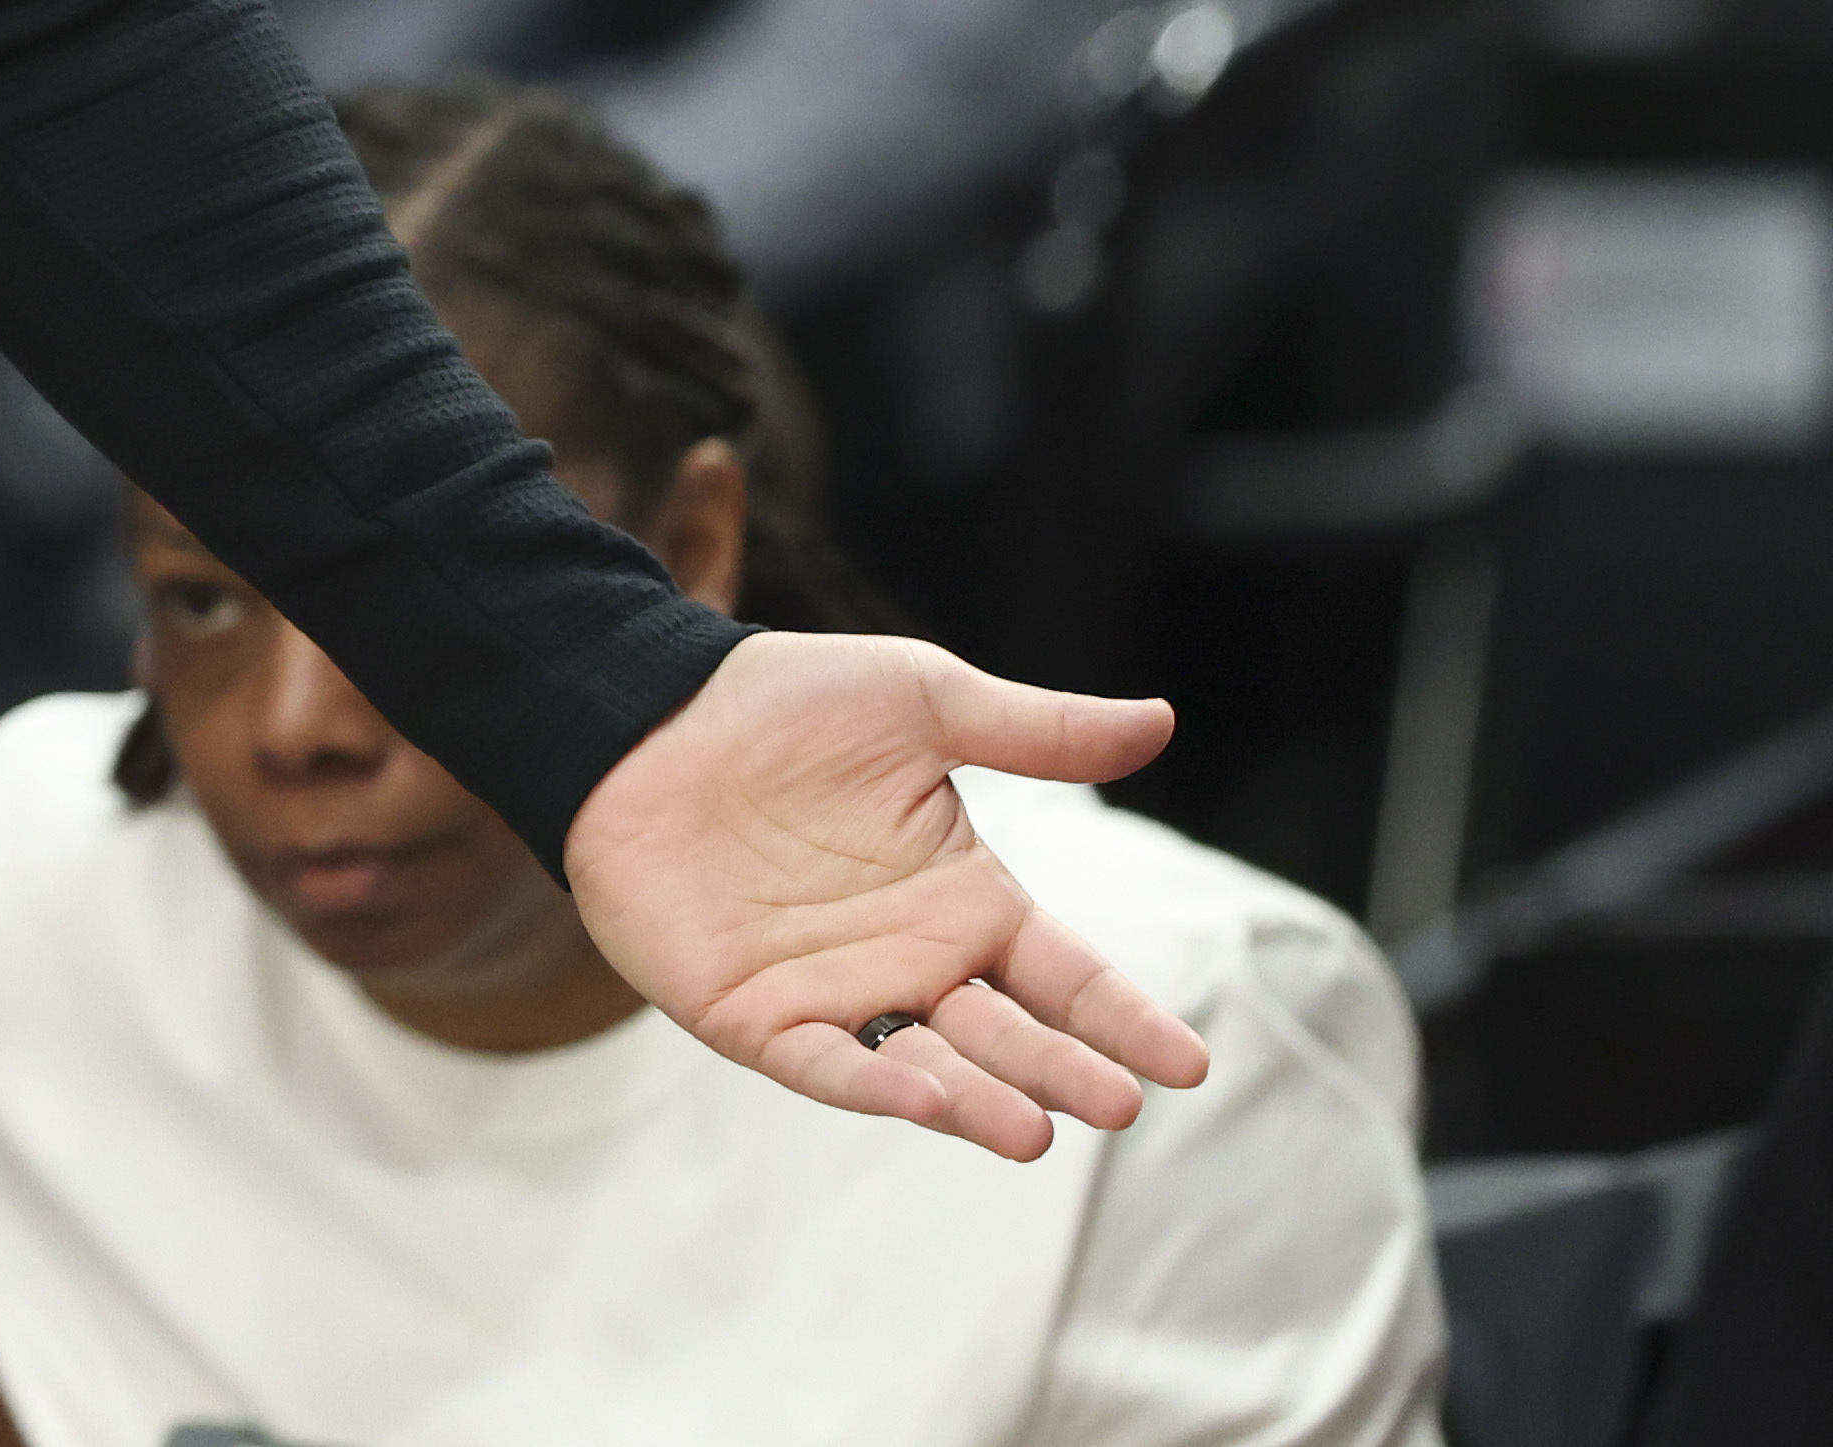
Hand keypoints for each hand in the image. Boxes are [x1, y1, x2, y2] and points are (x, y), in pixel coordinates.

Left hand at [565, 632, 1211, 1157]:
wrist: (645, 712)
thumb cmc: (784, 703)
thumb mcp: (923, 702)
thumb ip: (1036, 731)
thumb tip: (1161, 719)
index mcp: (965, 899)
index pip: (1065, 975)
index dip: (1122, 1019)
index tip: (1187, 1063)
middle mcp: (913, 961)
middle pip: (1008, 1034)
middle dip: (1064, 1071)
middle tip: (1120, 1104)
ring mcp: (836, 994)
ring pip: (928, 1065)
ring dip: (981, 1100)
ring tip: (1036, 1131)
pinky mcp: (755, 1015)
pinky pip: (825, 1063)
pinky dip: (872, 1084)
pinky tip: (925, 1097)